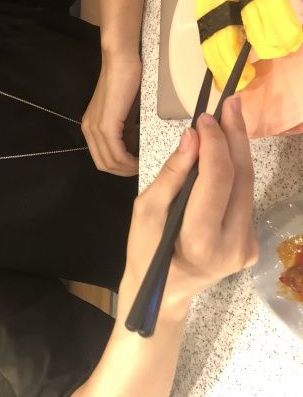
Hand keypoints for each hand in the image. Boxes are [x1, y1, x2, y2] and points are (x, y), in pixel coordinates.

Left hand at [81, 52, 140, 176]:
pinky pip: (116, 153)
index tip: (137, 167)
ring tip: (143, 165)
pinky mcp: (106, 125)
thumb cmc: (127, 81)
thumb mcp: (126, 113)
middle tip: (142, 169)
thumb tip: (135, 149)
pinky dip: (128, 160)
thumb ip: (127, 131)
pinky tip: (139, 159)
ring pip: (110, 162)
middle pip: (104, 165)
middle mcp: (89, 130)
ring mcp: (95, 128)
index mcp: (92, 128)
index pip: (102, 159)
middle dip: (124, 172)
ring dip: (128, 168)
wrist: (121, 60)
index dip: (120, 168)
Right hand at [123, 95, 258, 311]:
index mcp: (203, 240)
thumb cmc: (145, 254)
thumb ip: (172, 175)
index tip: (206, 116)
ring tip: (231, 117)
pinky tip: (226, 152)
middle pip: (241, 179)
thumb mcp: (145, 212)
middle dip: (235, 137)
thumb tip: (192, 137)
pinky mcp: (252, 244)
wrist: (162, 293)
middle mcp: (235, 245)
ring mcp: (248, 247)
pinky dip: (234, 172)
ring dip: (238, 150)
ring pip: (247, 187)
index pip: (217, 179)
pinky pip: (243, 199)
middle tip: (231, 102)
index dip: (215, 143)